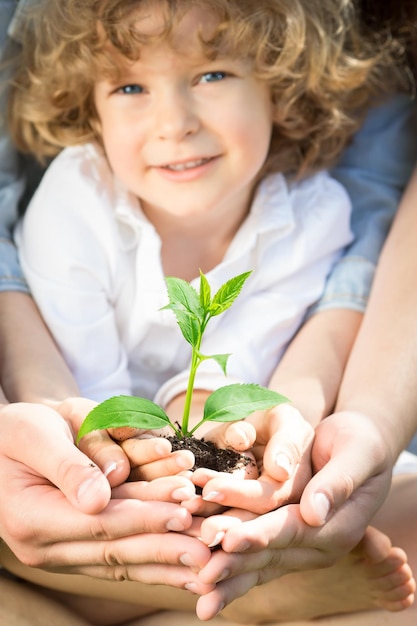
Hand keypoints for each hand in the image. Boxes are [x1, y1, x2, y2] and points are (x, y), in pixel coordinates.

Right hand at [0, 402, 212, 591]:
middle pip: (115, 547)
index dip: (143, 518)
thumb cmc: (17, 432)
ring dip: (165, 559)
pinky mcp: (79, 547)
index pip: (98, 523)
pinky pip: (120, 557)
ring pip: (122, 558)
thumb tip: (98, 500)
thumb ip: (67, 467)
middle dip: (164, 546)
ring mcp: (64, 550)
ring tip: (205, 560)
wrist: (6, 444)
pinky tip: (184, 566)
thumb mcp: (34, 435)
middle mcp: (47, 544)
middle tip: (207, 548)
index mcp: (32, 518)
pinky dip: (154, 560)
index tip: (181, 514)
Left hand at [192, 410, 392, 617]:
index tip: (229, 540)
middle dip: (235, 561)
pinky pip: (259, 557)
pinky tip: (205, 576)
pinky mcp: (289, 543)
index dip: (260, 535)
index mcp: (340, 526)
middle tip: (201, 572)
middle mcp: (322, 545)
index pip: (294, 531)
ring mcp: (305, 549)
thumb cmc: (362, 442)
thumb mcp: (359, 452)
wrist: (362, 446)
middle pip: (272, 553)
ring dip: (229, 573)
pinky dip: (233, 565)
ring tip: (197, 586)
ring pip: (262, 563)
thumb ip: (338, 482)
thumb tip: (313, 515)